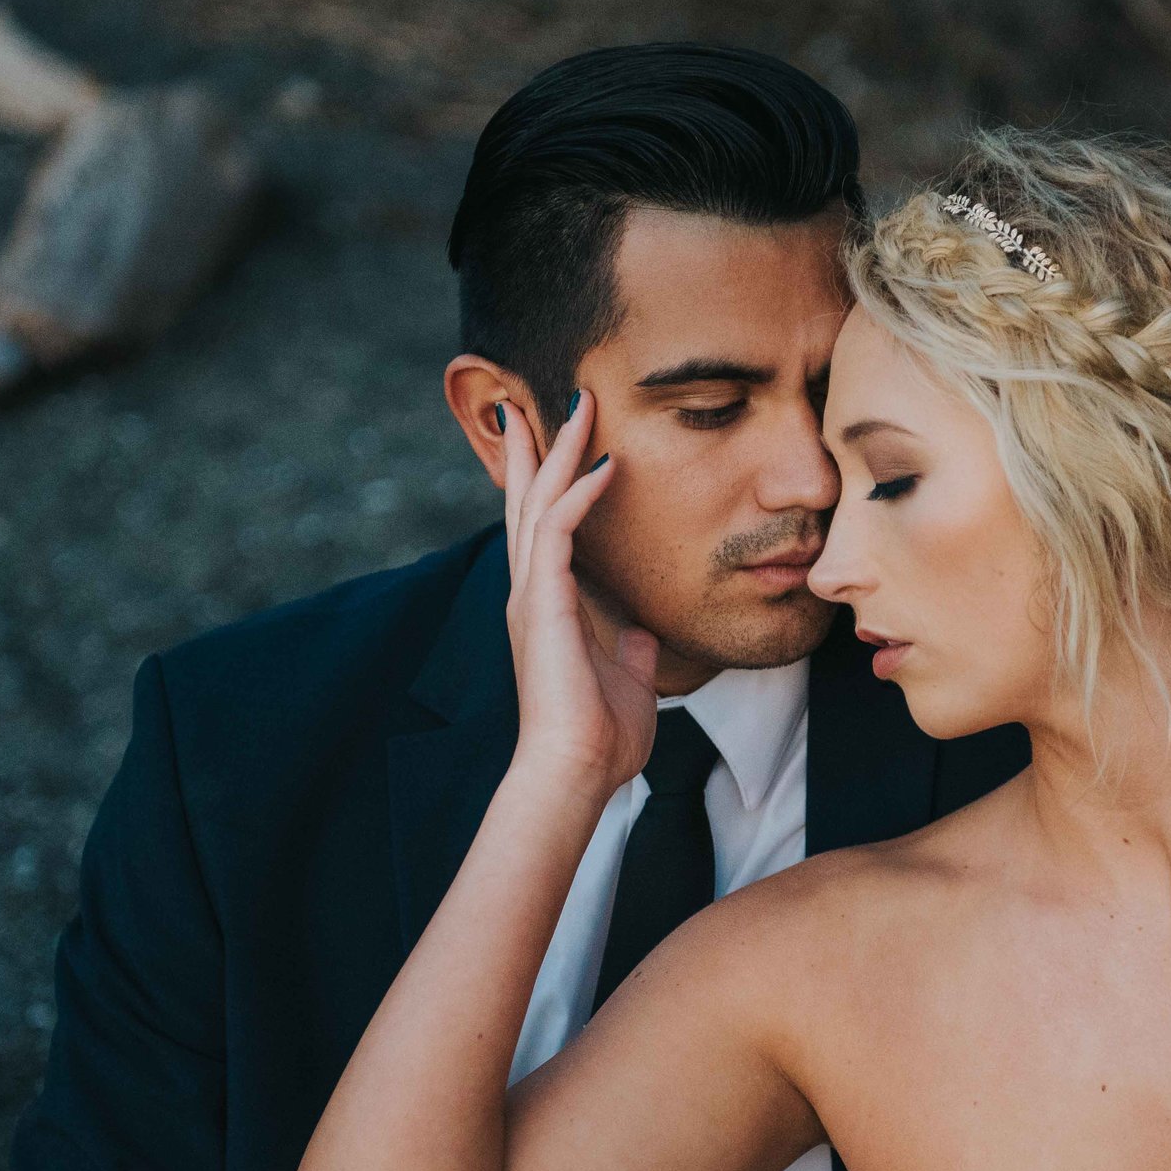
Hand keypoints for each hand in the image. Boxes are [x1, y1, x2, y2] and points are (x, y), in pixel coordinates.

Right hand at [500, 393, 659, 793]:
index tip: (555, 435)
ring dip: (560, 451)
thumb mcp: (627, 682)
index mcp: (545, 607)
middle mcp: (529, 592)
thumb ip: (631, 652)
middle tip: (546, 398)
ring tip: (580, 404)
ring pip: (539, 502)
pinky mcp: (543, 601)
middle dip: (540, 447)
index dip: (546, 479)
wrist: (576, 772)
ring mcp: (531, 594)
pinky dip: (580, 492)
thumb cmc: (599, 738)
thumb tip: (642, 634)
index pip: (541, 527)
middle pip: (528, 501)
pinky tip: (606, 463)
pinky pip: (558, 529)